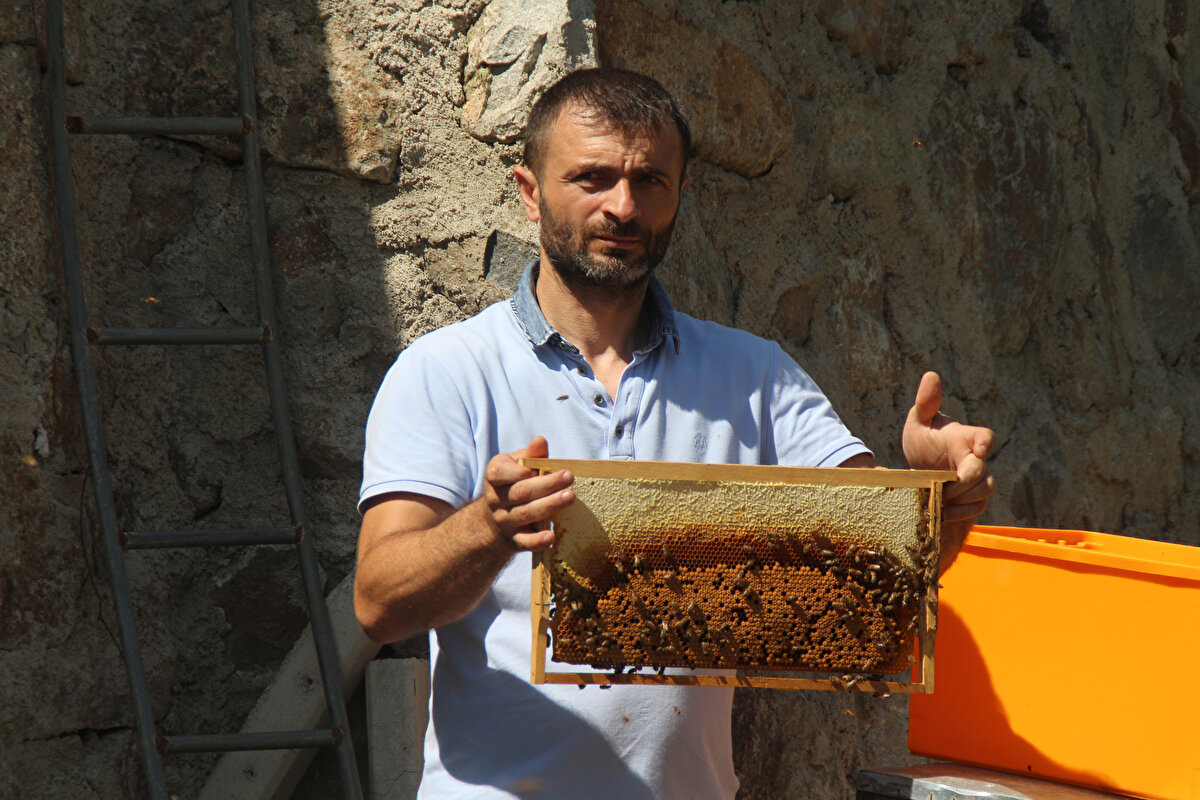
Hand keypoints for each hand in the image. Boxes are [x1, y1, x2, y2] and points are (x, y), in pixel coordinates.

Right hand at [482, 436, 574, 550]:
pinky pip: (525, 542)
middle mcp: (496, 500)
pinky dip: (537, 541)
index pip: (501, 473)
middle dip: (546, 485)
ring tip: (570, 497)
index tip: (543, 467)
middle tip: (569, 477)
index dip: (522, 471)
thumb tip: (540, 440)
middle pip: (521, 492)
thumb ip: (531, 455)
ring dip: (549, 506)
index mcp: (495, 476)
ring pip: (526, 514)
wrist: (495, 518)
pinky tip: (551, 537)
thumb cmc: (514, 483)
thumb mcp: (517, 465)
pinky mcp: (514, 539)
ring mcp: (504, 521)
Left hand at [902, 372, 994, 570]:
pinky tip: (944, 513)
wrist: (921, 467)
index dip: (986, 443)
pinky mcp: (973, 497)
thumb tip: (930, 375)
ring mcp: (977, 479)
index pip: (985, 437)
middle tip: (940, 487)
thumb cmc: (924, 440)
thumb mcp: (919, 421)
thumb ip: (926, 402)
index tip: (979, 451)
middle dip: (963, 481)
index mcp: (965, 437)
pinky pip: (979, 507)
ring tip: (939, 501)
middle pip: (983, 471)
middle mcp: (975, 458)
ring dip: (963, 499)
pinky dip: (964, 512)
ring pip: (986, 490)